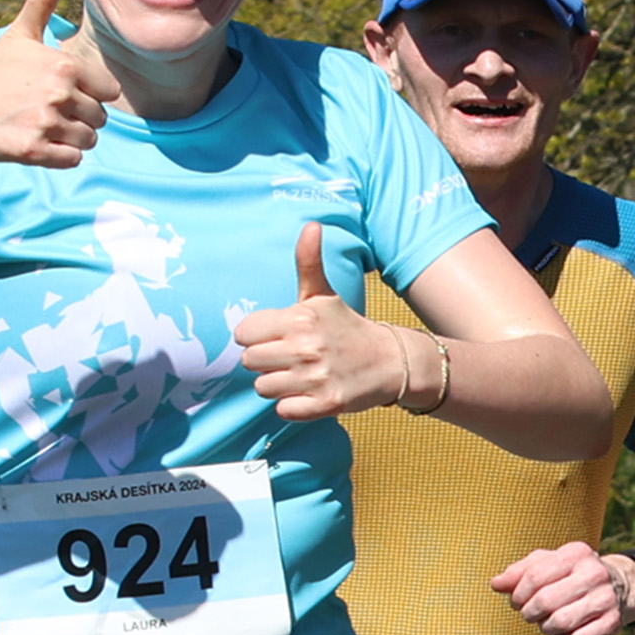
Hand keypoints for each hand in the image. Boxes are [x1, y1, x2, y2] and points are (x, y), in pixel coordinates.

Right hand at [0, 0, 122, 166]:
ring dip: (70, 138)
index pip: (109, 91)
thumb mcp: (18, 34)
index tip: (60, 91)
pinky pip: (72, 160)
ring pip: (89, 140)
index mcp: (64, 66)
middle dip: (79, 117)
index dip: (89, 94)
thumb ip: (41, 0)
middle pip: (100, 118)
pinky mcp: (34, 151)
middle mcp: (59, 94)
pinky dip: (58, 156)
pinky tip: (34, 141)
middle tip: (44, 110)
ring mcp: (46, 123)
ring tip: (39, 125)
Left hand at [234, 224, 401, 419]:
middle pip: (249, 363)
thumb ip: (308, 262)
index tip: (278, 337)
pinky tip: (309, 393)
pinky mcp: (326, 403)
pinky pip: (283, 410)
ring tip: (300, 376)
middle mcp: (306, 347)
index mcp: (299, 318)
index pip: (244, 334)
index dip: (257, 337)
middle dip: (266, 362)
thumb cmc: (347, 327)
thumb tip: (311, 224)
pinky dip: (293, 406)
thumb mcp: (323, 294)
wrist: (390, 361)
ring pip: (263, 388)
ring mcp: (315, 377)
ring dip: (278, 385)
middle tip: (290, 358)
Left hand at [495, 541, 634, 634]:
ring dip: (545, 628)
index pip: (535, 576)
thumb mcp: (549, 564)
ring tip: (547, 623)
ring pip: (560, 622)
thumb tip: (495, 584)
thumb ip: (520, 571)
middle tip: (530, 614)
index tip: (516, 601)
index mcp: (576, 553)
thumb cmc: (572, 575)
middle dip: (530, 613)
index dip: (518, 594)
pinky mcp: (613, 622)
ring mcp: (606, 598)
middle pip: (545, 601)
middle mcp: (594, 573)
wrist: (621, 586)